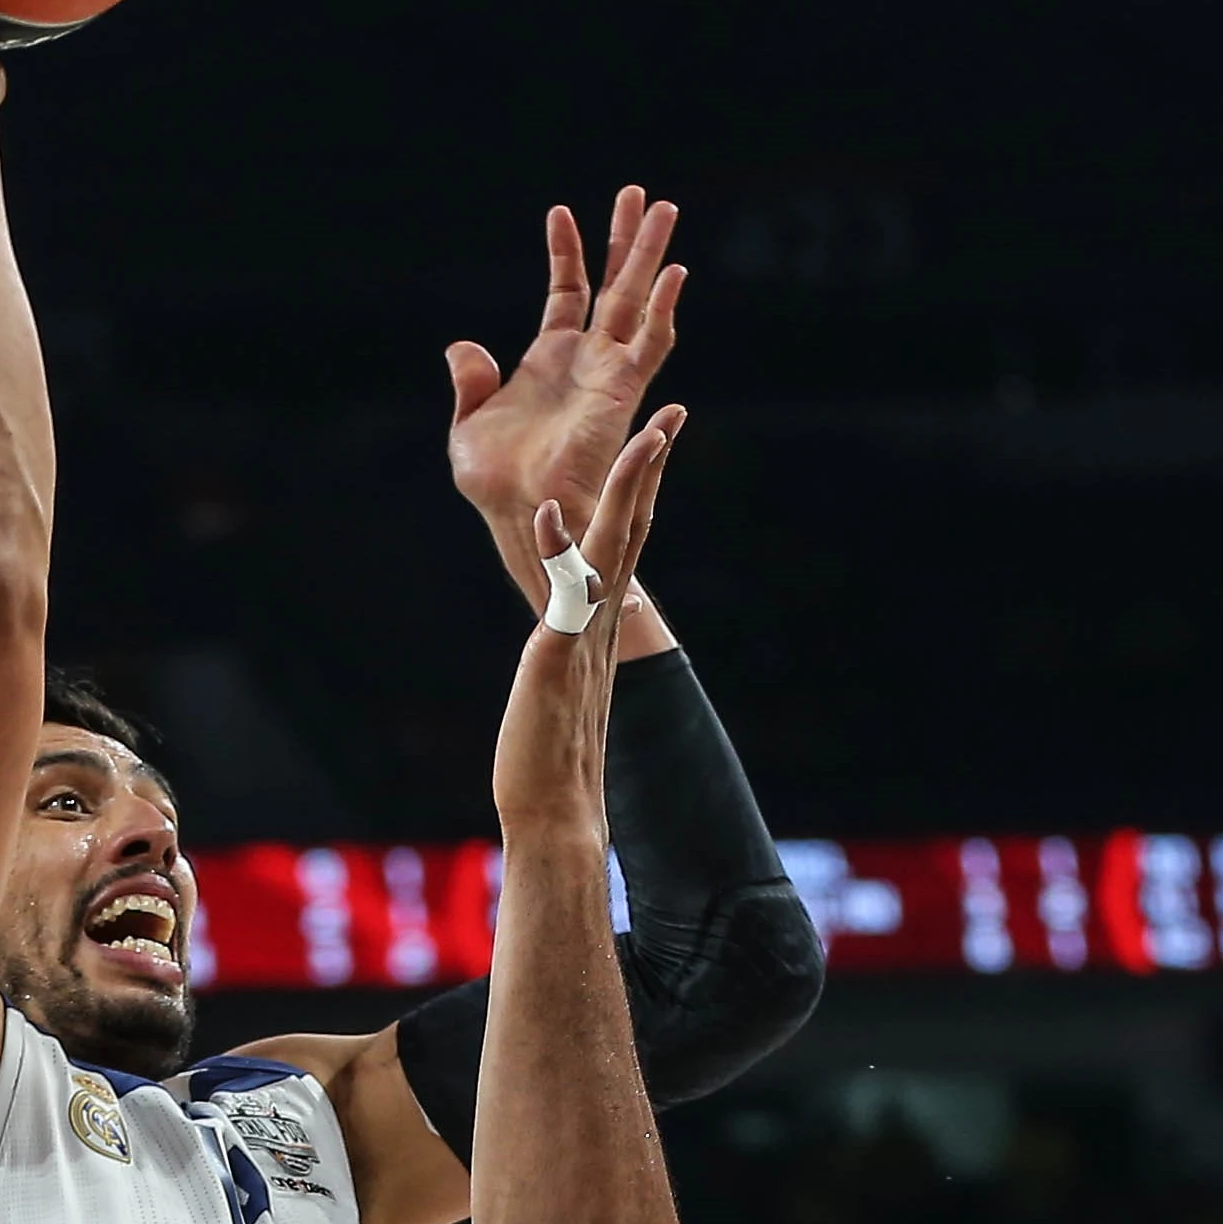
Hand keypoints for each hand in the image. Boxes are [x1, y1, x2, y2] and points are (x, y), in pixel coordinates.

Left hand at [448, 191, 686, 607]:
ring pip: (636, 302)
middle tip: (641, 194)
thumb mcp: (470, 425)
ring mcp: (607, 372)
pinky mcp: (621, 390)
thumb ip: (472, 383)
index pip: (567, 292)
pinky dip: (662, 307)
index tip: (561, 210)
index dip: (566, 253)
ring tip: (663, 209)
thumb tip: (463, 348)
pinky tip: (673, 271)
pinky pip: (650, 342)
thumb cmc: (497, 481)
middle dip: (626, 240)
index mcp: (550, 360)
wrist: (520, 514)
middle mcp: (586, 360)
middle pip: (613, 286)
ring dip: (649, 257)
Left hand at [490, 414, 683, 843]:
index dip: (641, 489)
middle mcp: (600, 622)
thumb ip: (569, 649)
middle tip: (673, 411)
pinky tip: (549, 509)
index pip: (627, 543)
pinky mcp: (558, 657)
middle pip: (634, 530)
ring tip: (645, 439)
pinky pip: (564, 594)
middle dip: (651, 468)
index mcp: (598, 622)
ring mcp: (584, 636)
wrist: (556, 813)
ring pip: (614, 549)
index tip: (656, 439)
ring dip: (629, 490)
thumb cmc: (549, 757)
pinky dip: (559, 548)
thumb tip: (568, 634)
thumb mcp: (560, 685)